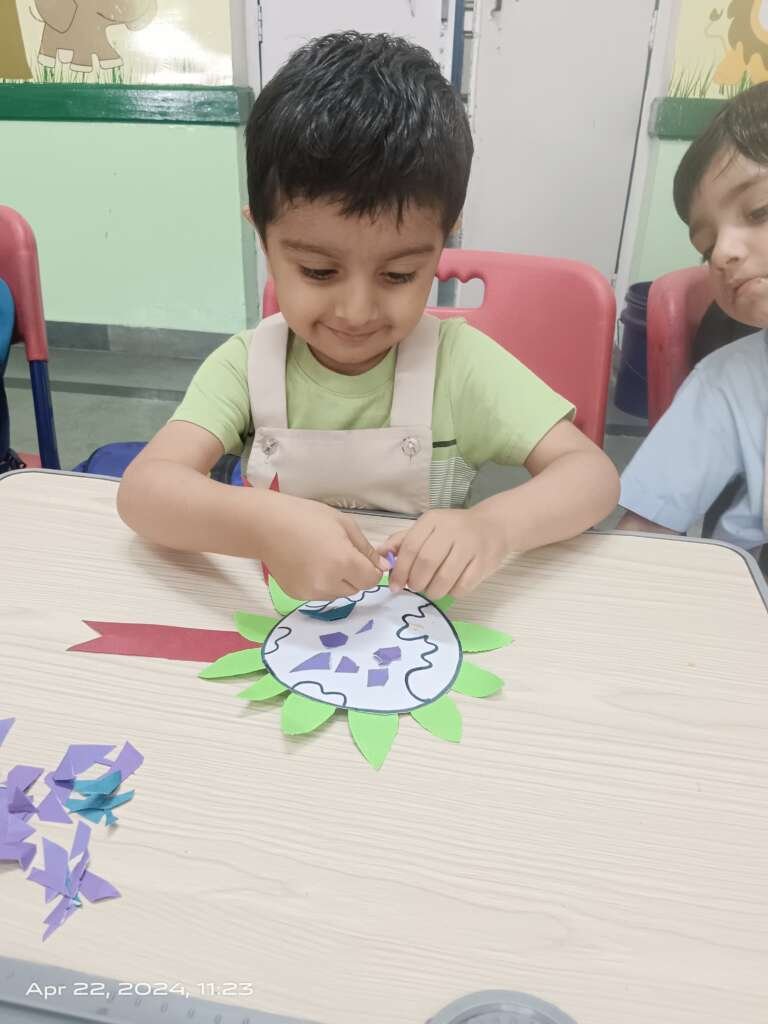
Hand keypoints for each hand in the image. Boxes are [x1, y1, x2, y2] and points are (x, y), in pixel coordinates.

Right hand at [261, 495, 387, 599]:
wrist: (265, 525)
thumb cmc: (306, 517)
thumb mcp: (343, 524)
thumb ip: (366, 549)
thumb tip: (383, 566)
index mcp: (344, 562)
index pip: (372, 579)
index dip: (371, 569)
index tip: (362, 558)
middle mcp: (329, 583)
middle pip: (356, 589)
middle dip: (355, 575)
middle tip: (340, 554)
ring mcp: (311, 592)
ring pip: (339, 594)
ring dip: (339, 581)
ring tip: (324, 559)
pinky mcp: (297, 596)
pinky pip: (320, 595)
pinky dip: (322, 585)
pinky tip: (310, 566)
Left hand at [382, 507, 508, 598]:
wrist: (494, 526)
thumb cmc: (454, 530)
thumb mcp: (428, 528)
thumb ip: (403, 541)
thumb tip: (379, 555)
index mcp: (433, 520)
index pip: (410, 547)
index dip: (400, 570)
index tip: (395, 585)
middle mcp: (452, 530)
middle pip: (426, 563)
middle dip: (416, 582)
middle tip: (415, 587)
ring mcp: (470, 546)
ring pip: (444, 578)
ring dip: (432, 591)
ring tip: (431, 589)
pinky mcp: (484, 562)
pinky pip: (462, 586)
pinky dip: (452, 592)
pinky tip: (450, 587)